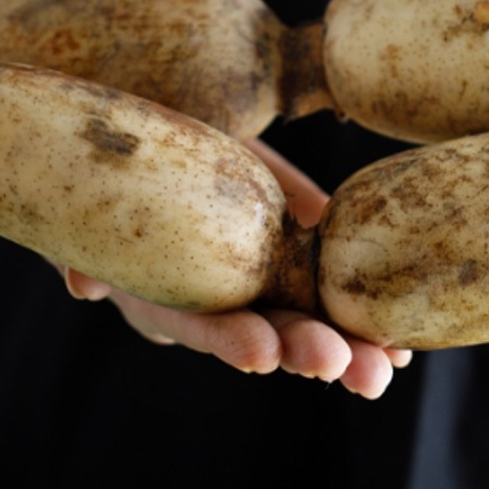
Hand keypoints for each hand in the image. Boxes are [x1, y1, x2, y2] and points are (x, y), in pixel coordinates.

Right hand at [63, 138, 410, 398]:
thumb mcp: (105, 197)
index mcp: (169, 289)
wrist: (170, 120)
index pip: (197, 322)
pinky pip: (337, 273)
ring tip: (385, 368)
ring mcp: (269, 268)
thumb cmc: (129, 169)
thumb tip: (85, 284)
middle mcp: (223, 290)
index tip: (260, 355)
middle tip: (341, 366)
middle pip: (264, 328)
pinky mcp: (304, 238)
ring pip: (310, 312)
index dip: (227, 339)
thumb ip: (91, 246)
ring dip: (349, 342)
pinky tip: (404, 338)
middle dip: (305, 350)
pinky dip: (367, 304)